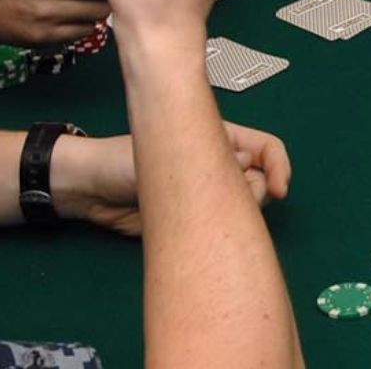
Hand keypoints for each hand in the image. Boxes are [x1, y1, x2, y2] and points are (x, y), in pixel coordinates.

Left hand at [53, 121, 288, 234]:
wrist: (91, 192)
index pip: (265, 147)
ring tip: (201, 211)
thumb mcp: (165, 144)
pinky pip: (224, 228)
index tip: (279, 189)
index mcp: (218, 137)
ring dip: (237, 212)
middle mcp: (218, 164)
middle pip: (260, 180)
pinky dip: (223, 232)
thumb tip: (246, 161)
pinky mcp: (196, 222)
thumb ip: (206, 151)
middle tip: (228, 199)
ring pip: (246, 207)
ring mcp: (207, 194)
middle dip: (254, 192)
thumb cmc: (120, 158)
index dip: (278, 165)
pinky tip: (203, 231)